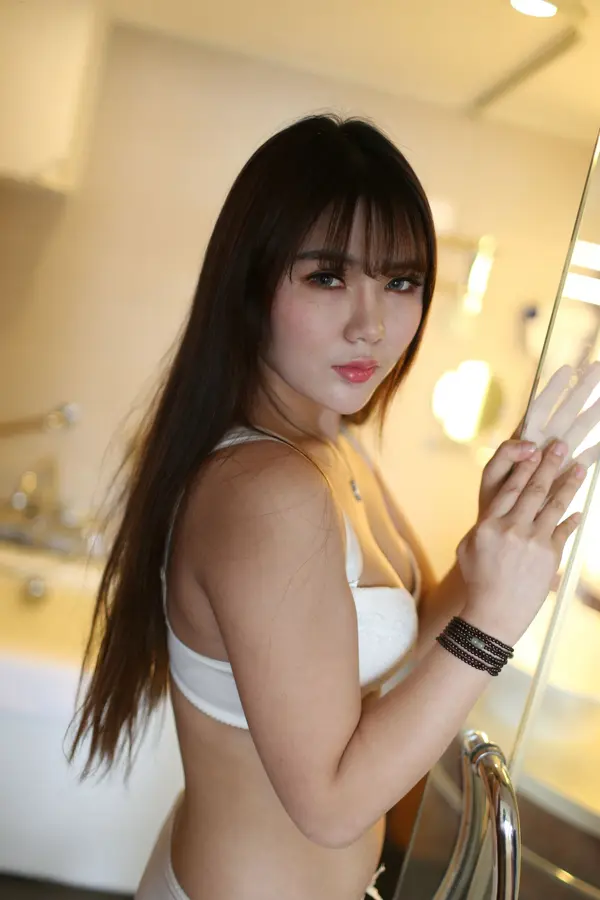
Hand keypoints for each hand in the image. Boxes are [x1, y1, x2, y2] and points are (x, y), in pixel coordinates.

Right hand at [458, 440, 585, 644]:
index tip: (533, 450)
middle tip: (560, 446)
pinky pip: (564, 530)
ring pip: (554, 505)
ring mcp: (532, 541)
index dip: (524, 467)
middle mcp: (511, 529)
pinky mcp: (550, 555)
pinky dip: (572, 518)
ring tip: (578, 468)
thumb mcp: (469, 547)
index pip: (510, 488)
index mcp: (488, 524)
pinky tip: (579, 508)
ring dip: (568, 484)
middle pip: (534, 490)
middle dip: (548, 465)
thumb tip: (501, 507)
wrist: (495, 612)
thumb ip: (484, 524)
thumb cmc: (479, 580)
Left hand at [478, 362, 599, 517]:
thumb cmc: (493, 499)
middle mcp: (542, 444)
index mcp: (523, 439)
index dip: (553, 389)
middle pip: (564, 412)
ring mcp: (556, 459)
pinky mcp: (565, 476)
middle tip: (597, 368)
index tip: (567, 369)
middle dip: (580, 391)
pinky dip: (594, 452)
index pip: (540, 407)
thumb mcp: (493, 474)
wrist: (501, 528)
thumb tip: (531, 444)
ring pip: (577, 430)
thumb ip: (506, 455)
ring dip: (592, 414)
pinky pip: (584, 459)